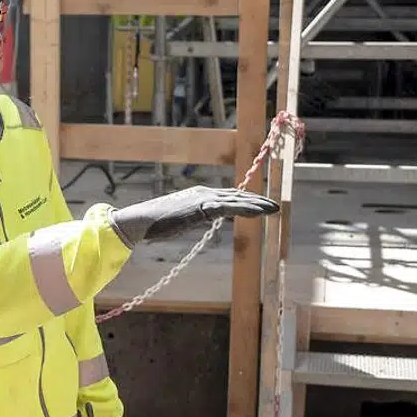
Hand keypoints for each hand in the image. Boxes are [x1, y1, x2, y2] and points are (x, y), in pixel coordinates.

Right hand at [109, 186, 278, 243]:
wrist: (142, 220)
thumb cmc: (155, 223)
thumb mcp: (179, 220)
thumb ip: (193, 218)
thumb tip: (200, 221)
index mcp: (199, 194)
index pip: (228, 196)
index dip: (246, 200)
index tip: (260, 205)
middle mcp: (204, 192)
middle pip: (237, 195)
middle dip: (257, 200)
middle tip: (274, 206)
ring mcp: (204, 198)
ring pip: (237, 200)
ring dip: (258, 205)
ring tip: (274, 209)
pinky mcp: (203, 207)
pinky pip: (231, 208)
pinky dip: (247, 209)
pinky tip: (260, 213)